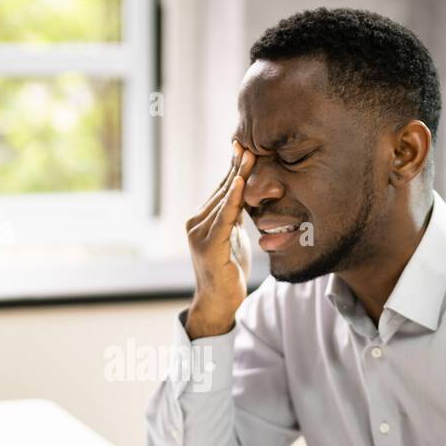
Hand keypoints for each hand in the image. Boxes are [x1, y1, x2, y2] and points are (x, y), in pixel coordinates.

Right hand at [184, 141, 254, 338]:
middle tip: (250, 141)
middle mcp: (195, 222)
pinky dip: (233, 200)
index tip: (245, 145)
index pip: (221, 188)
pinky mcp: (208, 246)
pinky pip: (224, 219)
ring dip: (238, 177)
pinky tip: (240, 183)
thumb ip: (234, 215)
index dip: (234, 167)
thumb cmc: (228, 271)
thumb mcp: (233, 236)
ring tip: (250, 155)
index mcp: (201, 218)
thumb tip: (244, 192)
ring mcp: (199, 234)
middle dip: (238, 166)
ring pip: (223, 200)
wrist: (219, 303)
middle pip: (222, 189)